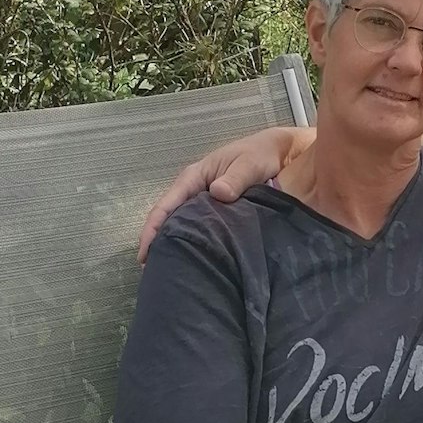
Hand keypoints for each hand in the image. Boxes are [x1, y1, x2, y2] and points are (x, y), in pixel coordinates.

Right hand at [136, 126, 312, 261]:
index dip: (153, 229)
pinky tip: (191, 257)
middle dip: (158, 241)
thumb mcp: (249, 164)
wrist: (276, 152)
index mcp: (194, 177)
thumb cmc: (259, 155)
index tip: (145, 253)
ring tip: (167, 268)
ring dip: (172, 242)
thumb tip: (217, 193)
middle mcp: (193, 189)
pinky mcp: (214, 208)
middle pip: (168, 217)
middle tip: (153, 270)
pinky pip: (197, 225)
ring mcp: (202, 199)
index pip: (166, 205)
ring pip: (181, 223)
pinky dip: (190, 239)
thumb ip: (235, 179)